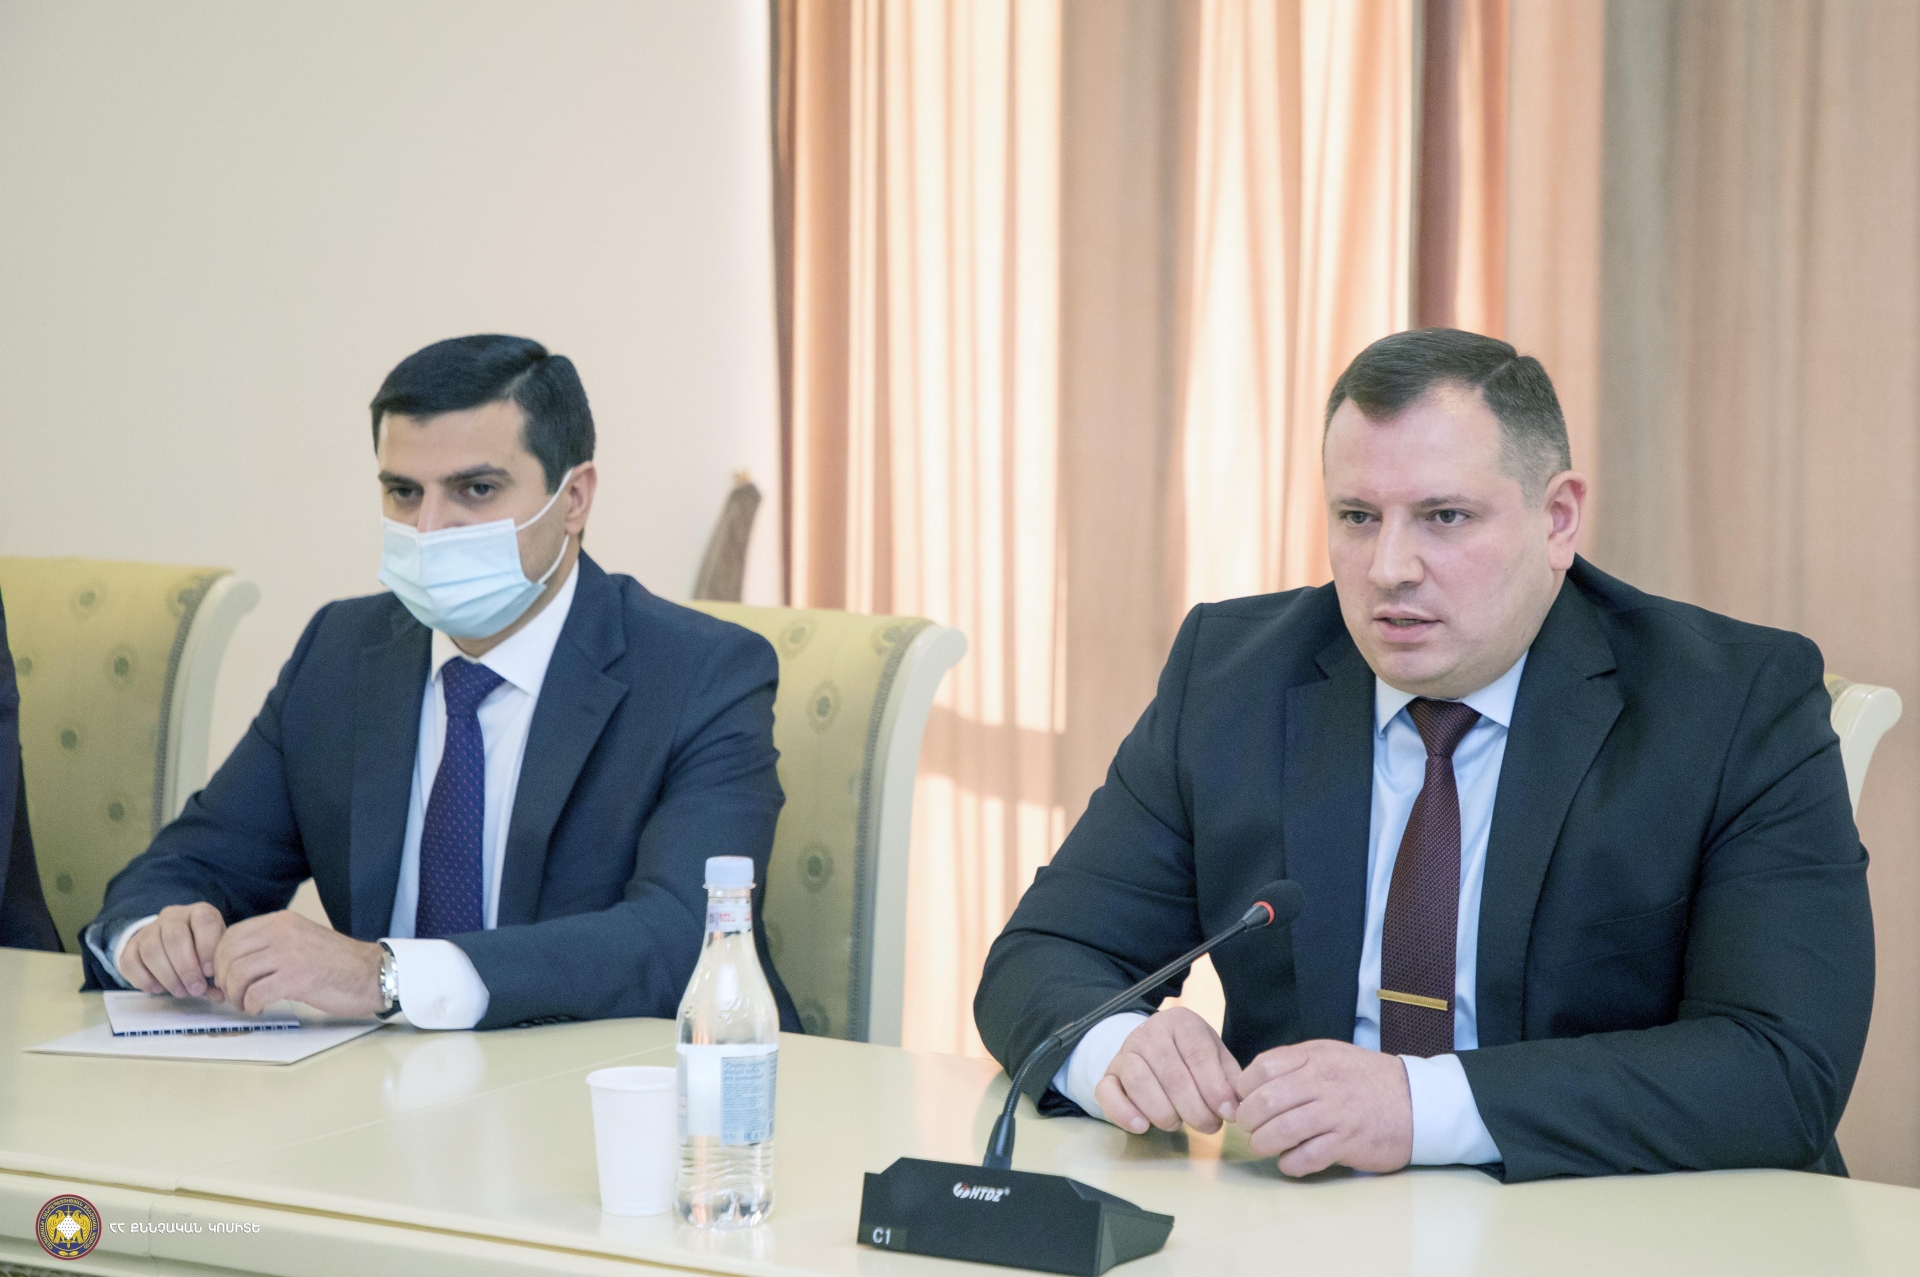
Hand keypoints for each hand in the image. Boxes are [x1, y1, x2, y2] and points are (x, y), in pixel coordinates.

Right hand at [121, 903, 226, 998]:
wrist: (172, 944)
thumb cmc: (200, 951)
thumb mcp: (214, 955)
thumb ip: (217, 973)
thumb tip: (220, 994)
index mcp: (199, 912)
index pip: (203, 920)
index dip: (207, 948)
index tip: (210, 972)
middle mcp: (173, 916)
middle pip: (175, 937)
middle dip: (186, 968)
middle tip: (196, 989)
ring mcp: (149, 929)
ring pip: (152, 950)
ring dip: (168, 976)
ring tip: (181, 992)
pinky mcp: (131, 945)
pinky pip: (131, 962)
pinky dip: (145, 980)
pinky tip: (159, 989)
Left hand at [211, 911, 384, 1016]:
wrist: (371, 973)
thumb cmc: (337, 962)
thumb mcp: (300, 939)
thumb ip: (271, 943)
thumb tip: (235, 961)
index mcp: (282, 921)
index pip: (232, 935)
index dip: (219, 959)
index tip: (225, 976)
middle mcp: (283, 933)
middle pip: (228, 954)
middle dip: (222, 979)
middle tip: (232, 993)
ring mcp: (290, 955)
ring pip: (237, 975)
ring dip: (235, 995)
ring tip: (245, 1003)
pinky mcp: (297, 979)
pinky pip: (255, 994)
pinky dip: (251, 1005)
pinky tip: (259, 1008)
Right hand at [1092, 1007, 1242, 1134]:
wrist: (1152, 1048)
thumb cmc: (1191, 1056)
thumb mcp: (1216, 1057)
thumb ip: (1229, 1079)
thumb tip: (1234, 1106)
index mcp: (1180, 1023)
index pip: (1198, 1055)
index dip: (1215, 1088)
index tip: (1228, 1113)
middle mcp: (1149, 1033)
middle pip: (1172, 1075)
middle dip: (1195, 1109)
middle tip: (1208, 1126)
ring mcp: (1124, 1053)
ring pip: (1140, 1084)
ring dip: (1164, 1113)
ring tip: (1179, 1124)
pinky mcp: (1107, 1076)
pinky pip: (1107, 1093)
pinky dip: (1123, 1112)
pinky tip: (1142, 1126)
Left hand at [1233, 1039, 1412, 1175]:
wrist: (1418, 1101)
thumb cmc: (1367, 1079)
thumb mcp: (1332, 1055)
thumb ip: (1296, 1063)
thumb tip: (1255, 1082)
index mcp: (1315, 1057)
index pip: (1263, 1067)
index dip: (1245, 1087)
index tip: (1244, 1100)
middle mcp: (1323, 1082)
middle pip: (1267, 1101)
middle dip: (1249, 1118)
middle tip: (1249, 1127)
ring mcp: (1336, 1113)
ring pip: (1282, 1130)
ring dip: (1263, 1142)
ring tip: (1262, 1146)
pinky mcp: (1348, 1143)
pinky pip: (1307, 1157)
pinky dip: (1290, 1163)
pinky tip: (1289, 1161)